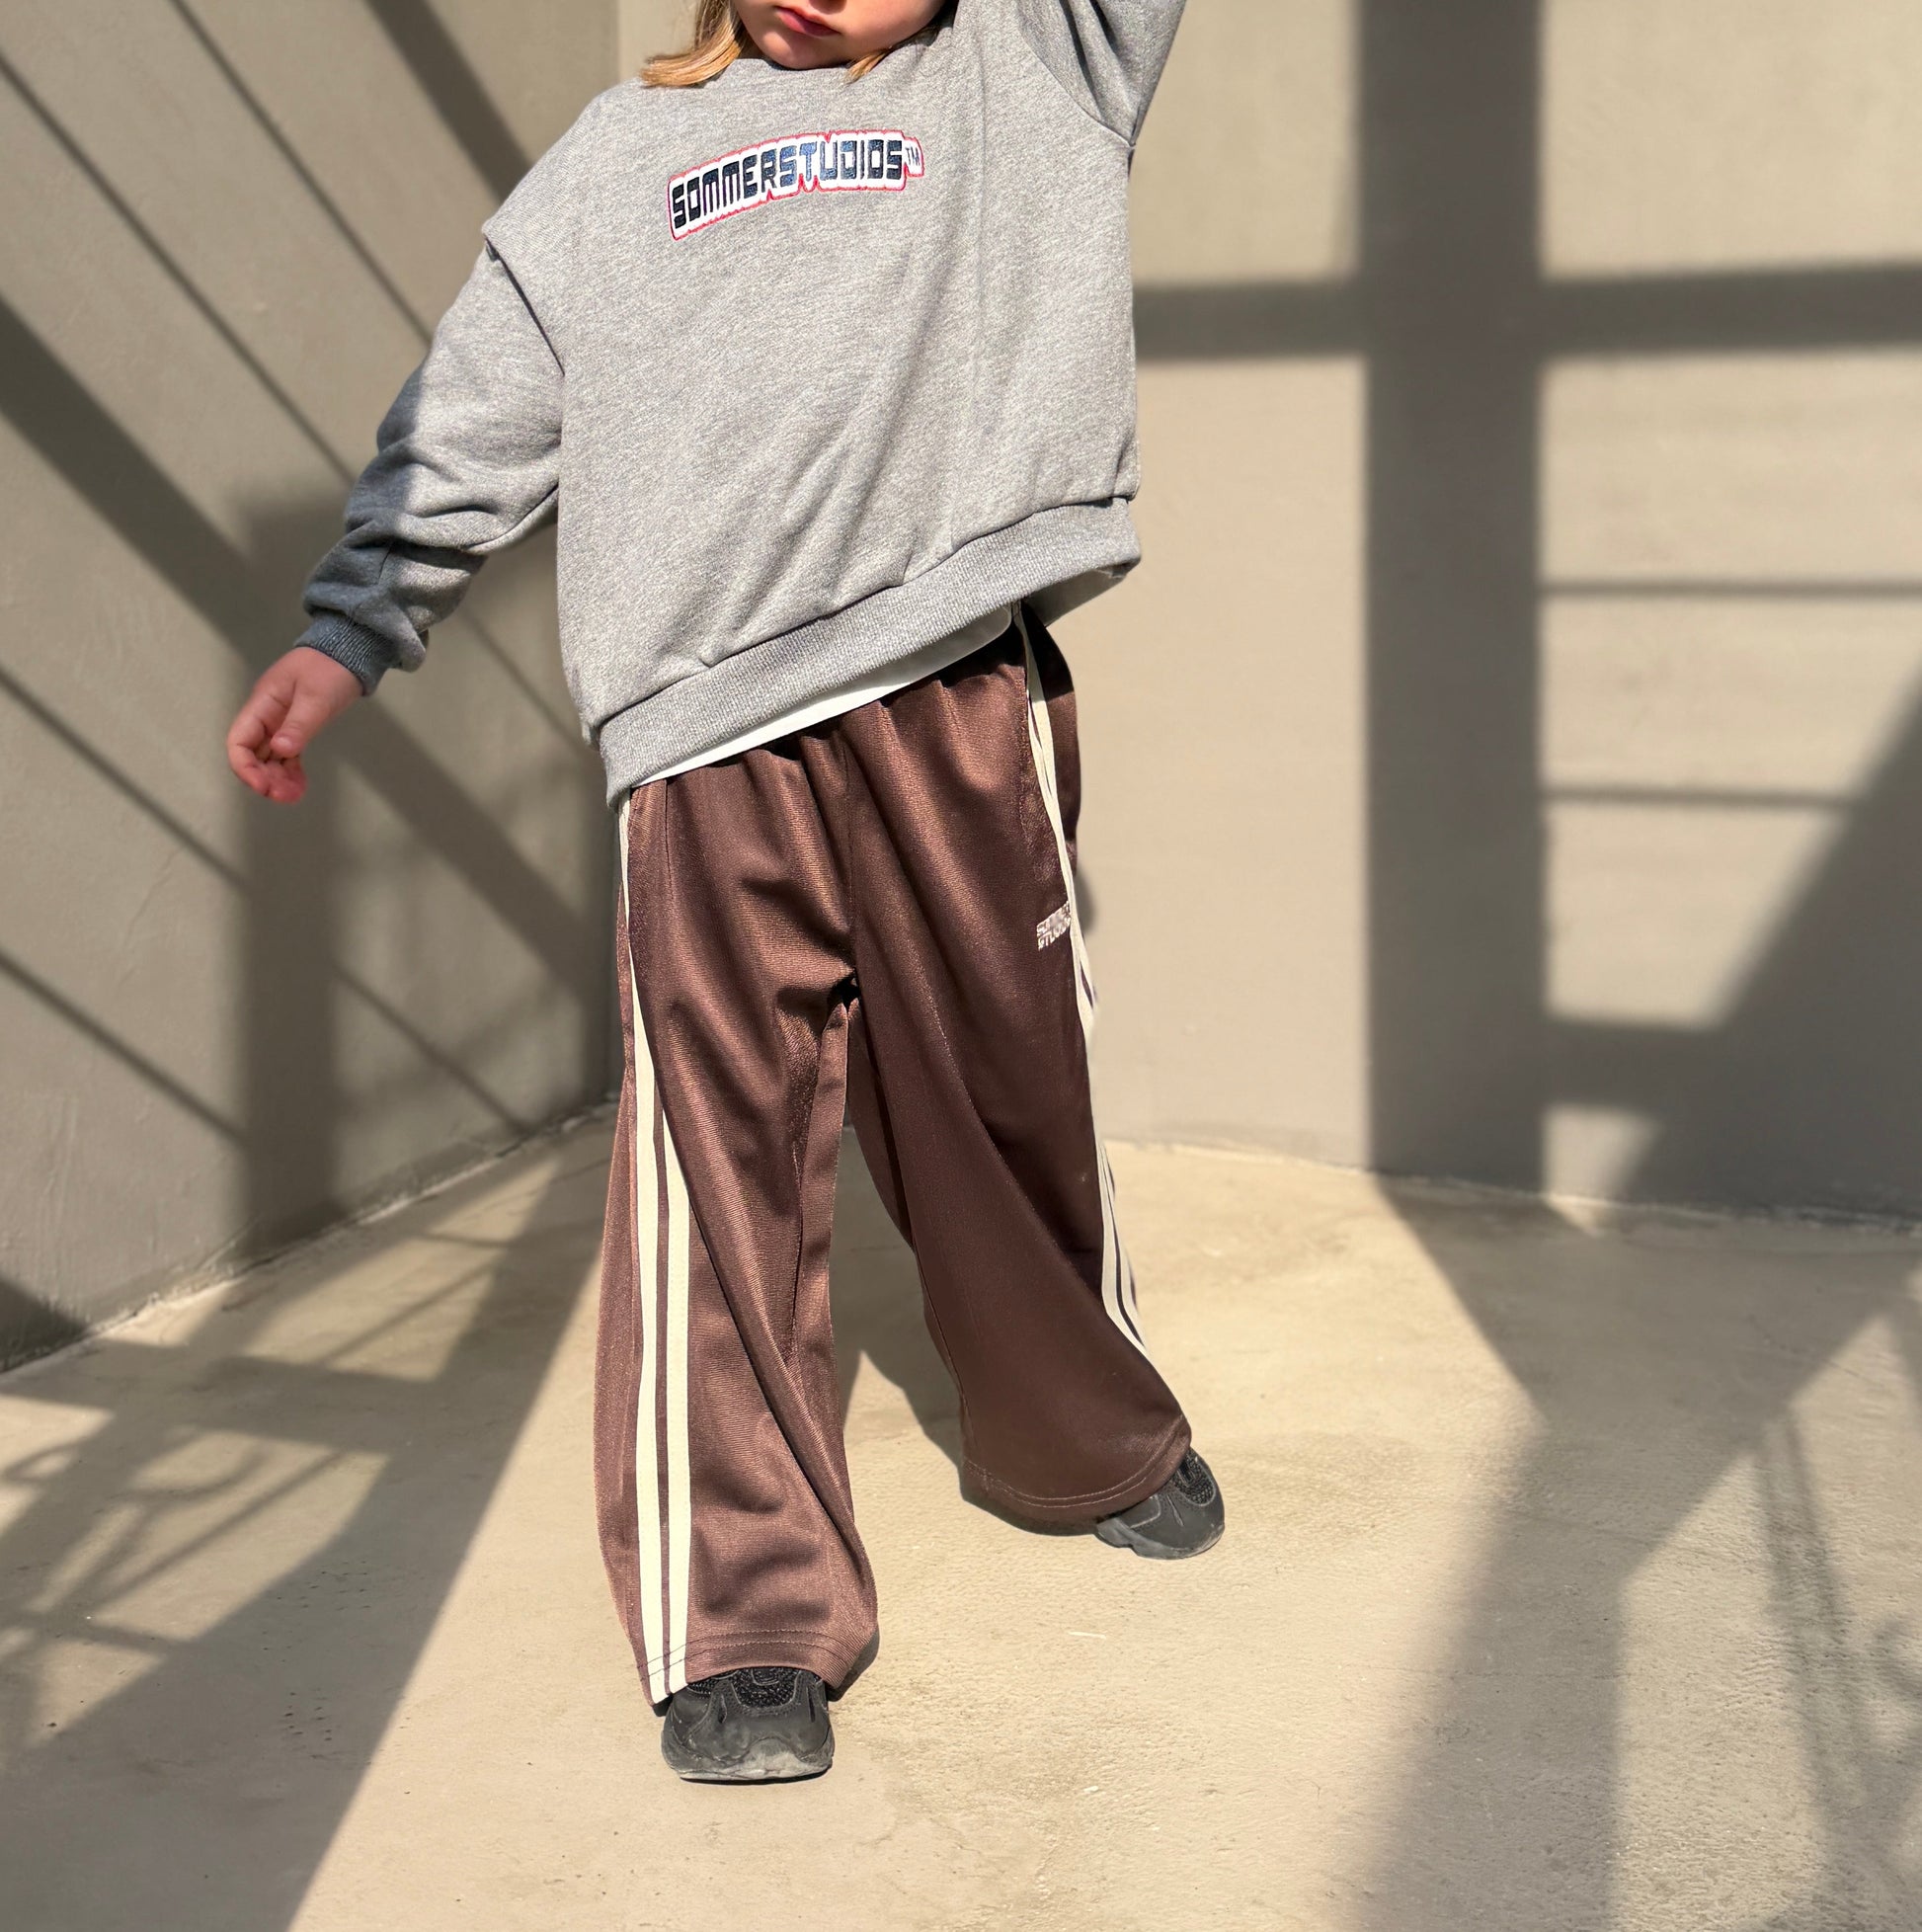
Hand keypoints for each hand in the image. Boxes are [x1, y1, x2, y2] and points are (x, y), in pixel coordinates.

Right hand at [226, 646, 364, 804]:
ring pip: (269, 758)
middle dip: (264, 778)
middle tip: (285, 797)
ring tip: (293, 796)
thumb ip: (299, 724)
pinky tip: (299, 786)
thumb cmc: (329, 668)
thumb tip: (282, 749)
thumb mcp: (315, 696)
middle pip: (252, 754)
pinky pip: (286, 755)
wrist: (348, 653)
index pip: (239, 740)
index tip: (262, 786)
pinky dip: (290, 772)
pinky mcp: (296, 728)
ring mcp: (280, 723)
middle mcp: (266, 716)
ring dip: (277, 779)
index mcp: (262, 705)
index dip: (244, 767)